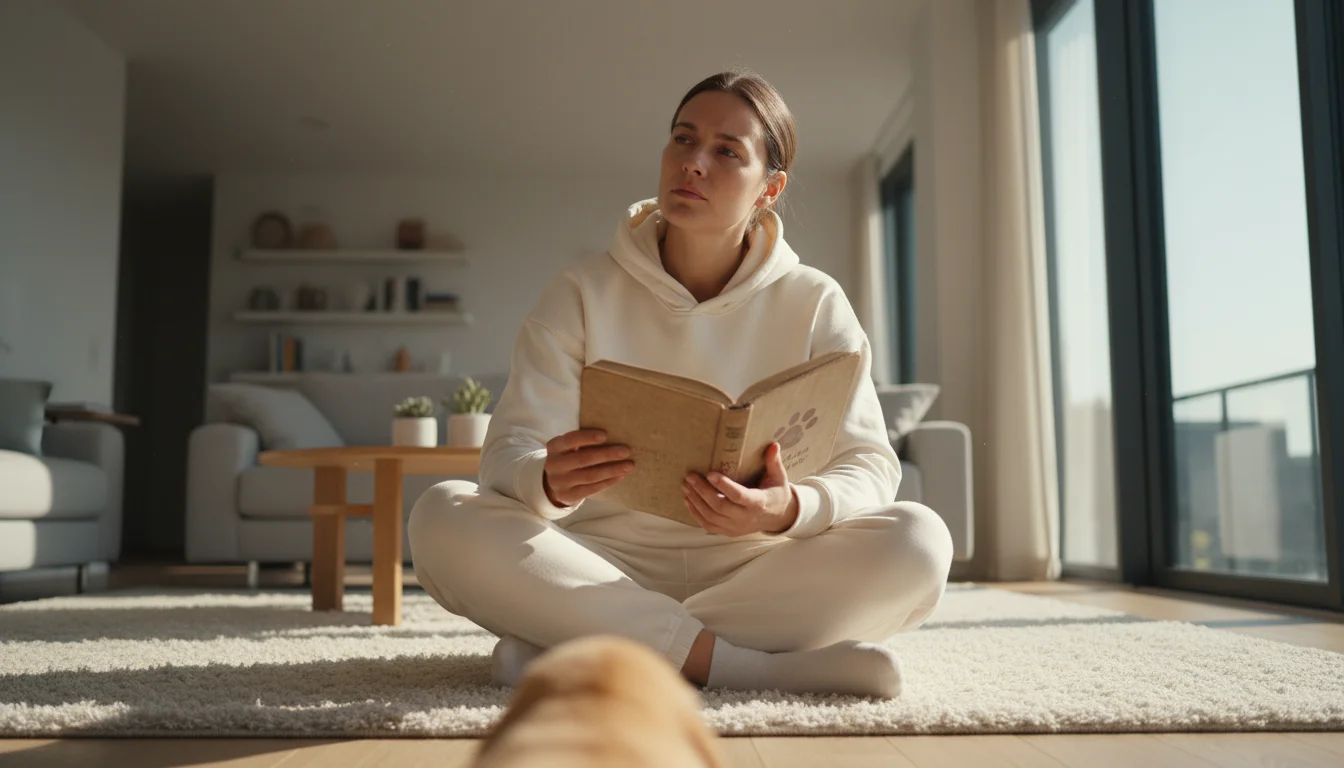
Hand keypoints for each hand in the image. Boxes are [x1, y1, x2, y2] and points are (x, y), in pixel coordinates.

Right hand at [543, 429, 633, 506]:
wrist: (555, 482)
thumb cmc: (569, 456)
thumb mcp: (569, 446)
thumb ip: (583, 441)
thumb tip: (614, 435)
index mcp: (554, 446)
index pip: (570, 440)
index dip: (587, 437)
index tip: (605, 435)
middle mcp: (554, 464)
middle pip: (583, 459)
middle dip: (606, 454)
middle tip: (626, 451)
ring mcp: (560, 482)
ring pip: (590, 476)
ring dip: (612, 470)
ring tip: (629, 465)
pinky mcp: (568, 495)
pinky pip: (592, 489)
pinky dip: (608, 481)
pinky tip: (620, 475)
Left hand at [683, 442, 799, 536]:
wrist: (778, 518)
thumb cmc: (776, 493)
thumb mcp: (779, 477)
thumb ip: (774, 462)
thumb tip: (773, 444)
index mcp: (759, 503)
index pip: (739, 496)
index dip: (724, 486)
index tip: (710, 474)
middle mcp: (746, 518)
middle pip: (720, 506)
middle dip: (702, 491)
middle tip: (690, 476)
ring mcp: (736, 527)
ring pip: (711, 516)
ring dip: (696, 501)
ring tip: (686, 485)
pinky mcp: (729, 532)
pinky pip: (708, 525)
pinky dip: (696, 513)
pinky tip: (688, 500)